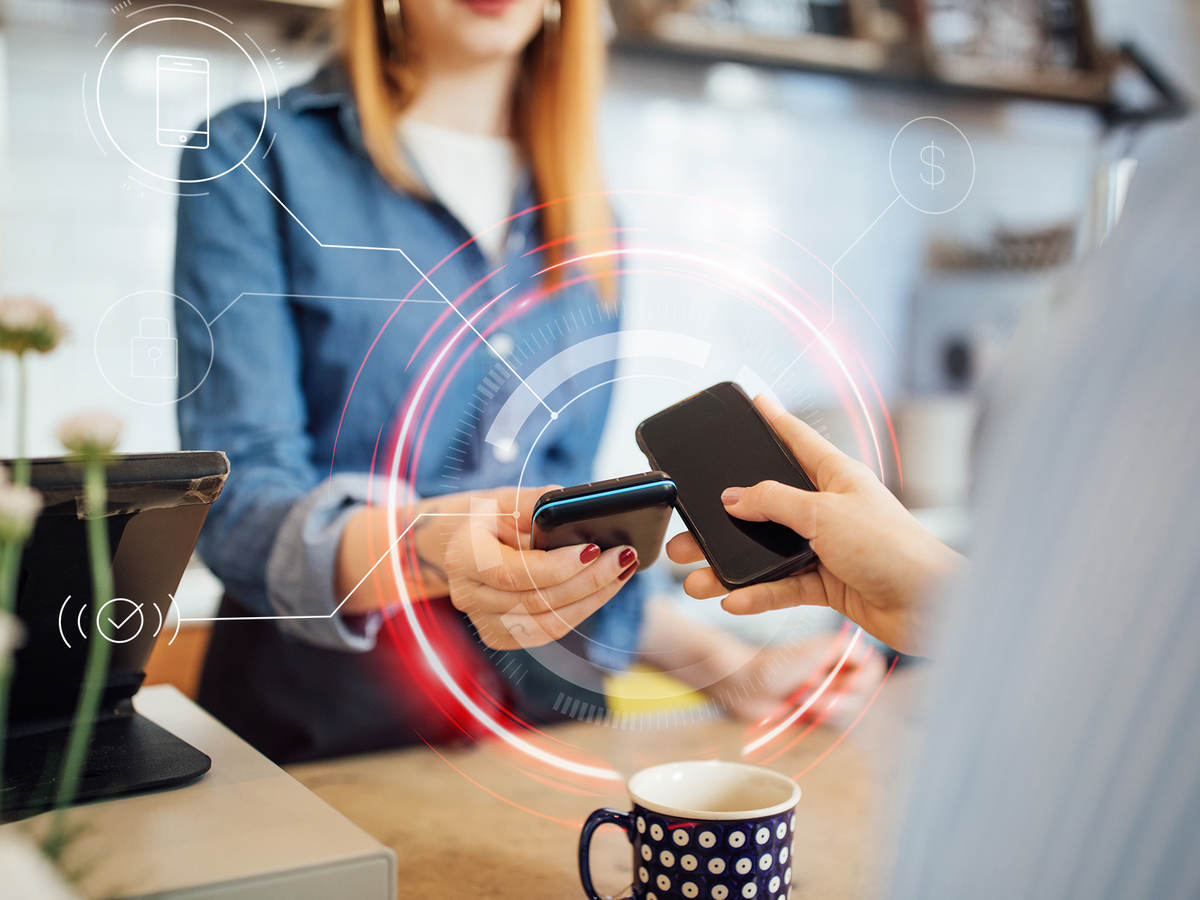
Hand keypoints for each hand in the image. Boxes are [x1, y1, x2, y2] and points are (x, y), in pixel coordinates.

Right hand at [444, 487, 638, 649]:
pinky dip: (580, 611)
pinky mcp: (500, 636)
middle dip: (588, 580)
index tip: (594, 549)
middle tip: (624, 557)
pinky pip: (547, 632)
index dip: (558, 566)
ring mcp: (482, 622)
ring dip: (592, 599)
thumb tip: (572, 502)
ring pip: (547, 624)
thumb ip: (535, 502)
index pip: (514, 572)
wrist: (465, 545)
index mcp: (463, 556)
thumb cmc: (489, 518)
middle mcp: (467, 595)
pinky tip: (603, 589)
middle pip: (536, 601)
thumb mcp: (505, 499)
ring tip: (622, 572)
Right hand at [666, 395, 961, 655]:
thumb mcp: (825, 514)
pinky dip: (758, 595)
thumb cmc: (893, 548)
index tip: (753, 401)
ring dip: (732, 567)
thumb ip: (775, 503)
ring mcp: (827, 547)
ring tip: (696, 578)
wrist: (930, 606)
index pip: (797, 440)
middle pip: (768, 506)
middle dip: (726, 518)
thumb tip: (734, 498)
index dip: (774, 420)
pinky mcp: (828, 583)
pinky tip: (733, 600)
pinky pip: (782, 587)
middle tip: (688, 525)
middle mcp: (829, 509)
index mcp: (836, 476)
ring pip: (767, 552)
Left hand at [709, 633, 886, 724]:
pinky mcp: (813, 712)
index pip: (872, 667)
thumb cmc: (775, 665)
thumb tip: (873, 658)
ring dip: (825, 710)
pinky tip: (800, 712)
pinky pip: (831, 724)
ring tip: (800, 700)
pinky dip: (818, 721)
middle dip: (838, 698)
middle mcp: (835, 671)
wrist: (743, 686)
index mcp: (838, 652)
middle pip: (863, 694)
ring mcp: (825, 692)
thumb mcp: (814, 652)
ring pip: (848, 712)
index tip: (844, 682)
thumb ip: (845, 650)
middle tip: (809, 691)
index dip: (863, 680)